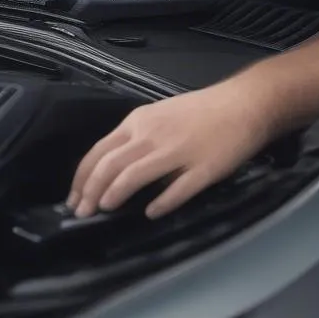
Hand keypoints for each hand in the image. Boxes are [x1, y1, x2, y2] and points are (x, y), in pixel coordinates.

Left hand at [67, 85, 274, 219]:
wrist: (244, 103)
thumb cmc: (201, 111)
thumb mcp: (159, 116)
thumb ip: (136, 139)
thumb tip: (112, 169)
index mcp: (139, 122)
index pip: (99, 151)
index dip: (82, 177)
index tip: (74, 197)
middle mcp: (152, 135)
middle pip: (111, 164)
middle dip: (91, 191)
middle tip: (81, 212)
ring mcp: (178, 151)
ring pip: (134, 174)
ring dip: (114, 194)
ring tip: (103, 210)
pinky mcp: (204, 168)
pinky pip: (178, 189)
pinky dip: (161, 203)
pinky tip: (151, 214)